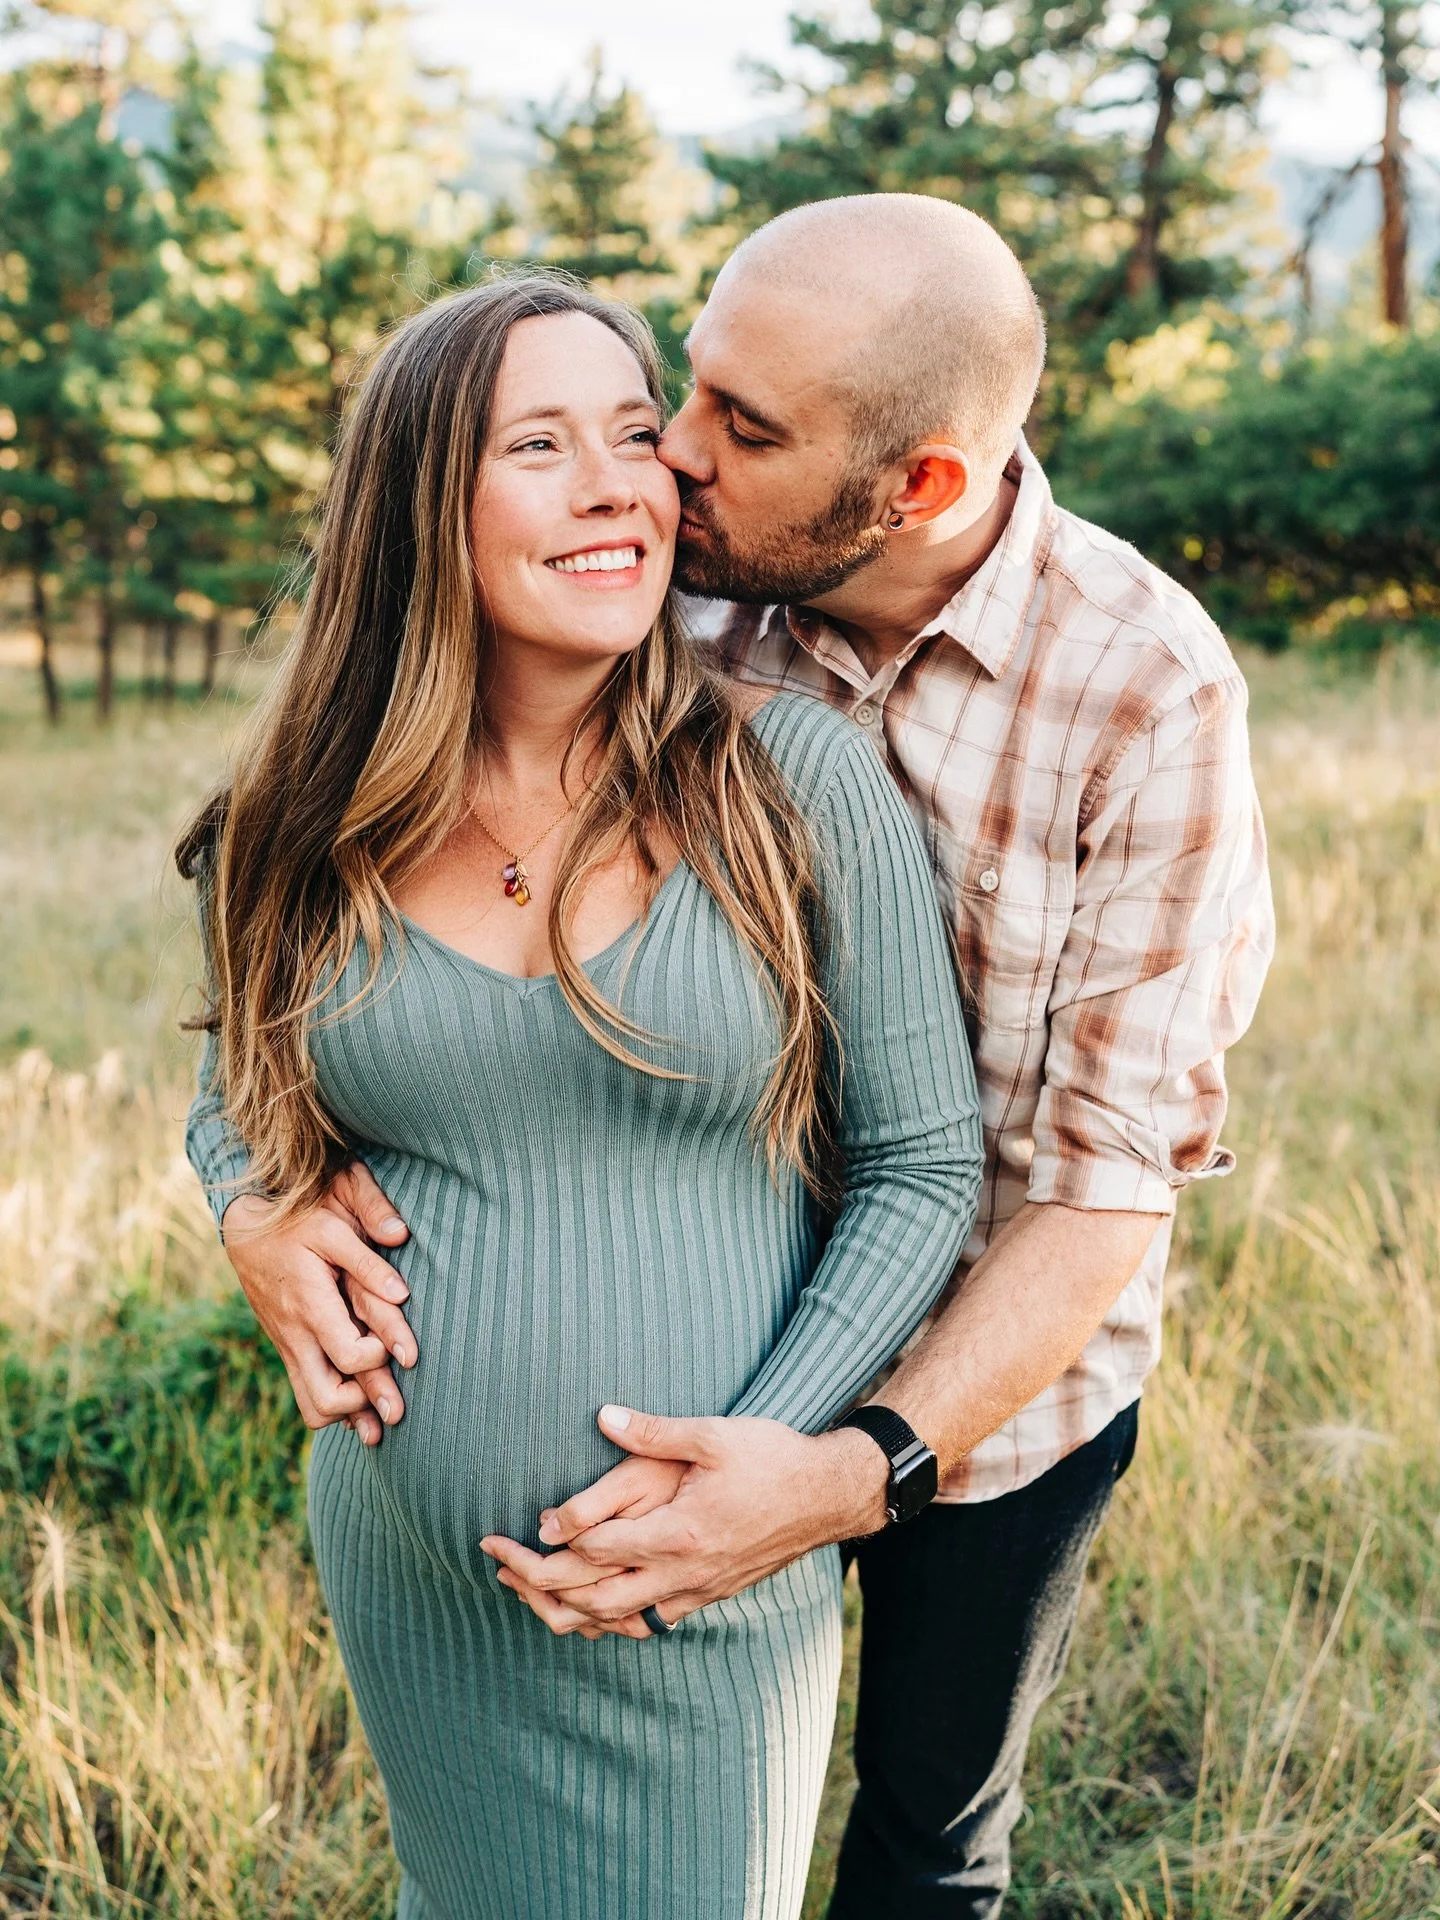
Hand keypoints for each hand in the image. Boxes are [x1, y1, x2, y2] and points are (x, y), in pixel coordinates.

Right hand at [221, 1160, 413, 1445]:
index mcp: (311, 1307)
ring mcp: (289, 1347)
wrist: (244, 1229)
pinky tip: (362, 1404)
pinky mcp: (288, 1349)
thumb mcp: (331, 1227)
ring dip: (349, 1412)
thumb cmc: (295, 1223)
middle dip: (365, 1406)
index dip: (380, 1358)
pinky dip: (336, 1405)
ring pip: (314, 1408)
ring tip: (380, 1408)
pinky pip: (308, 1394)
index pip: (350, 1357)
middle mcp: (297, 1336)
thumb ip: (368, 1258)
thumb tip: (402, 1293)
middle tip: (395, 1398)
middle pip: (326, 1401)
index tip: (402, 1347)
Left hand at [480, 1404, 888, 1635]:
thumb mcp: (712, 1434)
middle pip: (594, 1596)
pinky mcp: (709, 1595)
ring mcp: (696, 1590)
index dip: (548, 1542)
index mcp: (679, 1532)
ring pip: (618, 1619)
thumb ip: (652, 1430)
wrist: (826, 1497)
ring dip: (568, 1610)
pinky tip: (593, 1609)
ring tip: (527, 1595)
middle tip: (498, 1567)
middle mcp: (683, 1571)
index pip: (595, 1548)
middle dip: (539, 1586)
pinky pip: (649, 1622)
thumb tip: (602, 1416)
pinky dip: (612, 1620)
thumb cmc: (771, 1458)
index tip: (511, 1532)